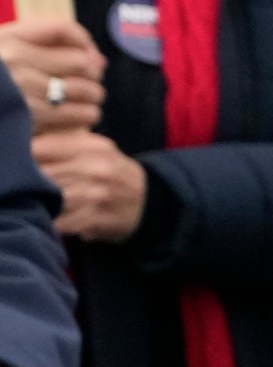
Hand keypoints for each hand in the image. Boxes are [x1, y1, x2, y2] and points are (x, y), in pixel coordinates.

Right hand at [0, 18, 106, 135]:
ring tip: (91, 101)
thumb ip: (38, 47)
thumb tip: (95, 58)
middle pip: (80, 61)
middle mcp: (15, 59)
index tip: (89, 55)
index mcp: (6, 38)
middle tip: (92, 84)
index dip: (84, 42)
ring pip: (83, 89)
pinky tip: (85, 116)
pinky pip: (74, 112)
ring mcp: (21, 88)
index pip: (62, 29)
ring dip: (94, 96)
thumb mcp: (2, 54)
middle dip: (92, 74)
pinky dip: (86, 115)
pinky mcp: (26, 117)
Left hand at [31, 131, 147, 242]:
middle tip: (37, 185)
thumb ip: (66, 144)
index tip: (27, 164)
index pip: (43, 147)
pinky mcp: (95, 219)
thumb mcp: (98, 150)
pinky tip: (58, 217)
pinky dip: (53, 222)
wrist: (151, 202)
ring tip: (46, 201)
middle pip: (43, 174)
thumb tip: (27, 147)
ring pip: (50, 198)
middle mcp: (95, 168)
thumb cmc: (115, 173)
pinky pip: (60, 222)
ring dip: (42, 202)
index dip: (29, 156)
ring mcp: (96, 195)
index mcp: (93, 146)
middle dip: (33, 182)